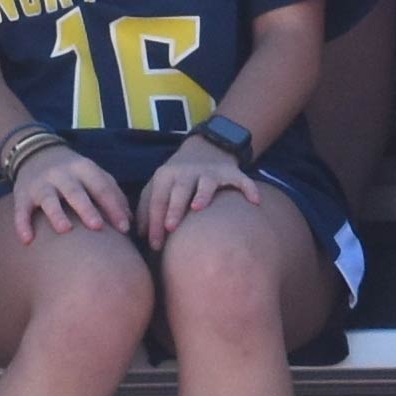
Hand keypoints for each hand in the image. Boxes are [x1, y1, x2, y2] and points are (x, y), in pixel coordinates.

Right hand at [3, 146, 128, 238]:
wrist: (35, 152)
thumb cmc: (73, 172)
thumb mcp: (93, 174)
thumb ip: (111, 193)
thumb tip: (129, 221)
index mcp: (84, 169)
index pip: (101, 187)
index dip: (114, 207)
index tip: (125, 229)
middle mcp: (62, 174)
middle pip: (75, 192)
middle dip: (87, 208)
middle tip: (98, 226)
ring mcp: (41, 184)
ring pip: (48, 199)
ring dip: (56, 214)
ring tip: (64, 230)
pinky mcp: (22, 194)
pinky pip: (21, 210)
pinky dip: (22, 224)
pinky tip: (27, 240)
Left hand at [137, 142, 259, 240]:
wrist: (203, 150)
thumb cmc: (175, 180)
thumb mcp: (157, 188)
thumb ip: (147, 209)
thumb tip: (140, 234)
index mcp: (165, 176)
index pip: (157, 200)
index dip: (154, 221)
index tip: (154, 245)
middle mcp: (186, 171)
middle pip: (179, 190)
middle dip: (174, 208)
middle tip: (170, 227)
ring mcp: (209, 171)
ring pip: (206, 182)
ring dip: (202, 194)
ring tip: (198, 208)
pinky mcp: (230, 172)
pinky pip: (241, 180)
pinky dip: (248, 188)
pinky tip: (255, 202)